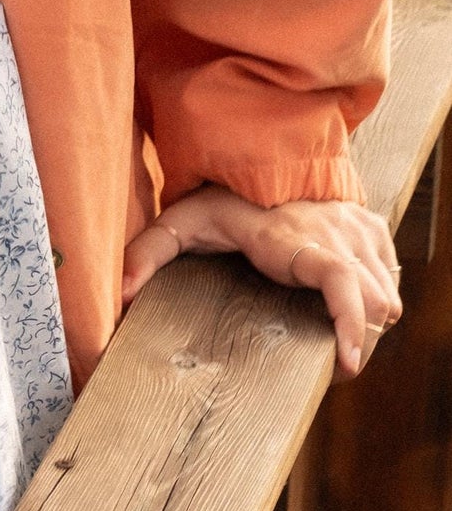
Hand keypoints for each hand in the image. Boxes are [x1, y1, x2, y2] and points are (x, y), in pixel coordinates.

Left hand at [121, 185, 401, 377]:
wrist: (264, 147)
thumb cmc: (222, 191)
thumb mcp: (180, 219)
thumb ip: (149, 252)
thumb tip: (120, 294)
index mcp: (293, 238)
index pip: (340, 279)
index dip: (351, 324)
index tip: (346, 363)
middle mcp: (336, 233)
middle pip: (374, 301)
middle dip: (358, 340)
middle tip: (329, 362)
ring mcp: (358, 230)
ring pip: (387, 295)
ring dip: (368, 323)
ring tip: (336, 341)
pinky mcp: (371, 229)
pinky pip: (390, 277)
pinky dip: (377, 299)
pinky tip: (348, 310)